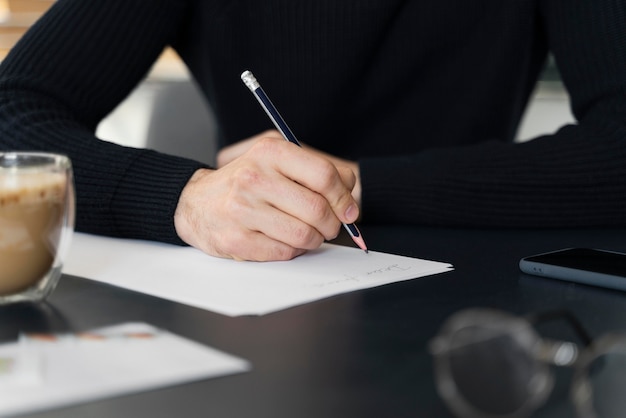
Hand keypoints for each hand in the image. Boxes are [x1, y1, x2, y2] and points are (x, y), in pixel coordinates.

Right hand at [174, 135, 358, 260]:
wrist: (195, 203)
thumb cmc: (245, 183)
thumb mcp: (276, 162)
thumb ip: (315, 171)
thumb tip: (350, 196)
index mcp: (269, 153)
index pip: (324, 175)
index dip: (344, 197)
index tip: (349, 211)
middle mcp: (254, 178)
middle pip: (317, 209)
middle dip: (332, 224)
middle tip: (329, 227)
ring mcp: (242, 210)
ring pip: (304, 235)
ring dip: (314, 240)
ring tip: (307, 234)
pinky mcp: (236, 240)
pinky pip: (285, 253)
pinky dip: (294, 251)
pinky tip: (285, 241)